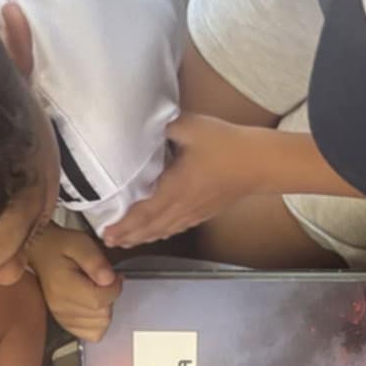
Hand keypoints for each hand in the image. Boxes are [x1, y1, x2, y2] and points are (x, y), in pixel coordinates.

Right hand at [27, 224, 122, 342]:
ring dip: (105, 310)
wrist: (39, 252)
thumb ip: (95, 261)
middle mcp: (61, 307)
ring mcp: (62, 318)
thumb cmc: (60, 246)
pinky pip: (92, 334)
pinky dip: (98, 322)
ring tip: (97, 292)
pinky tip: (93, 306)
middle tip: (103, 282)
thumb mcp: (79, 243)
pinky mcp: (65, 324)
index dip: (115, 288)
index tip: (115, 275)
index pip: (99, 300)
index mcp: (63, 287)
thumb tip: (110, 279)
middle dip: (109, 298)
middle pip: (102, 315)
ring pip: (100, 326)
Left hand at [103, 115, 259, 248]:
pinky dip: (161, 233)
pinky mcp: (203, 212)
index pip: (144, 212)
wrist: (258, 163)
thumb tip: (145, 123)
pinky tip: (156, 233)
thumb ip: (165, 125)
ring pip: (164, 230)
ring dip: (143, 238)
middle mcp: (182, 206)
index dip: (124, 225)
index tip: (106, 232)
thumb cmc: (227, 145)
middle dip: (128, 236)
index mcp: (176, 188)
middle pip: (150, 228)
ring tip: (126, 242)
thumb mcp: (192, 126)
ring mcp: (194, 212)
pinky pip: (177, 227)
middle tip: (109, 241)